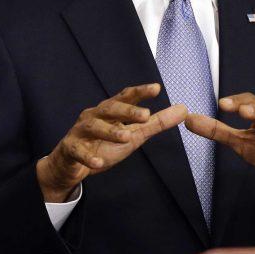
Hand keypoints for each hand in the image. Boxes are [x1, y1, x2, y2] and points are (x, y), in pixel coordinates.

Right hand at [37, 83, 186, 201]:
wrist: (72, 165)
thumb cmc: (103, 145)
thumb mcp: (133, 134)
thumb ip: (156, 123)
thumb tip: (184, 109)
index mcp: (110, 111)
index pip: (125, 97)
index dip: (139, 92)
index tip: (156, 88)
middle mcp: (93, 116)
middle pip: (109, 109)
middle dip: (126, 111)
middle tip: (146, 115)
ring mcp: (80, 132)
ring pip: (93, 127)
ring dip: (110, 131)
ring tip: (126, 137)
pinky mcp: (70, 149)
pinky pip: (78, 151)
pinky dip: (88, 157)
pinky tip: (98, 162)